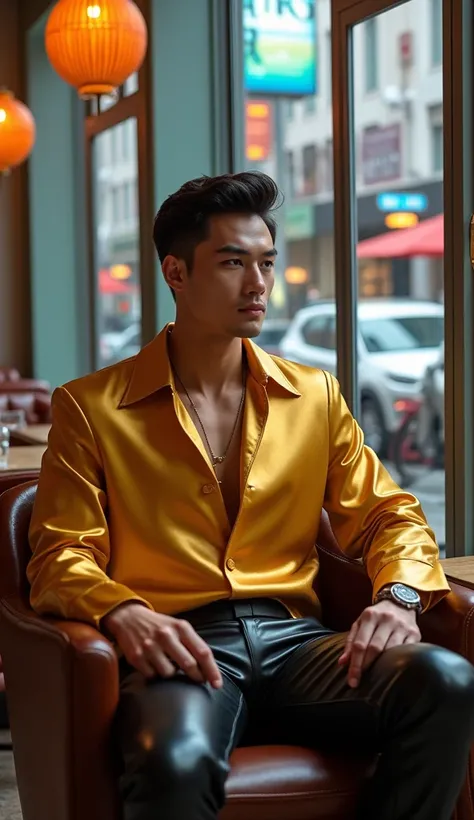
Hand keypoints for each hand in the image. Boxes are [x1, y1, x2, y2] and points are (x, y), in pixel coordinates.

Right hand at [102, 602, 222, 688]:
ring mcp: (150, 646)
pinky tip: (153, 663)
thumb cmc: (160, 626)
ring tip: (168, 663)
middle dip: (196, 677)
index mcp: (181, 627)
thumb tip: (207, 669)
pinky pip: (153, 676)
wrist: (129, 617)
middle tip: (198, 680)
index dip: (212, 670)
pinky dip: (155, 674)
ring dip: (172, 674)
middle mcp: (166, 635)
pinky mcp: (136, 657)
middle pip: (189, 665)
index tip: (217, 684)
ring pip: (170, 674)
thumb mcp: (178, 627)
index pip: (202, 652)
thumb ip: (192, 644)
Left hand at [338, 600, 420, 687]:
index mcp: (370, 616)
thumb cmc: (376, 616)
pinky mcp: (415, 634)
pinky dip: (398, 662)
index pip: (360, 643)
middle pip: (375, 648)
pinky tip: (392, 670)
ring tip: (375, 679)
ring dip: (382, 667)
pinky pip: (406, 651)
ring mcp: (402, 626)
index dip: (355, 664)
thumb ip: (351, 641)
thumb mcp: (361, 623)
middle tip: (359, 682)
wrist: (400, 602)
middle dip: (366, 667)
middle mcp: (386, 619)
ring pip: (391, 650)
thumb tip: (342, 663)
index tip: (352, 680)